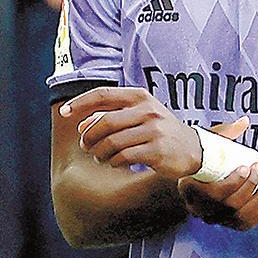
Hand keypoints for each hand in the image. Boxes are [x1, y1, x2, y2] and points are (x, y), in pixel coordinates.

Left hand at [61, 87, 201, 179]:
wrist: (193, 149)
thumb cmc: (159, 131)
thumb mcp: (137, 116)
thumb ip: (110, 116)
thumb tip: (82, 125)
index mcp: (139, 96)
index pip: (102, 94)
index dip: (79, 103)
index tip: (64, 112)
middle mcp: (146, 110)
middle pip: (103, 123)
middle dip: (89, 137)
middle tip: (86, 147)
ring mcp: (153, 129)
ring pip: (111, 143)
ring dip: (99, 153)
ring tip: (101, 157)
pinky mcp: (156, 150)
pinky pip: (123, 157)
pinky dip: (113, 162)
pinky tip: (116, 163)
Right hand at [176, 120, 257, 229]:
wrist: (195, 175)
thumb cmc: (200, 156)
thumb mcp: (206, 143)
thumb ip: (224, 133)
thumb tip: (245, 121)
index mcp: (187, 188)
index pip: (211, 193)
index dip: (232, 183)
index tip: (246, 166)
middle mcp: (196, 208)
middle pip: (227, 205)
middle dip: (250, 186)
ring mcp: (210, 218)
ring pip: (238, 217)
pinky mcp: (224, 223)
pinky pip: (243, 225)